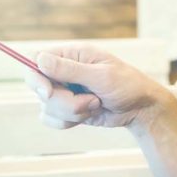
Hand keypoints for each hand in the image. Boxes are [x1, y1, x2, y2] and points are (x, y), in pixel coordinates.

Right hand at [25, 43, 171, 129]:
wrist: (140, 108)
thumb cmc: (127, 85)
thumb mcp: (101, 76)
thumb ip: (70, 70)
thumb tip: (40, 59)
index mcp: (72, 55)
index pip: (37, 60)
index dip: (37, 77)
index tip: (49, 92)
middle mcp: (64, 71)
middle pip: (39, 88)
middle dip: (63, 101)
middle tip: (90, 101)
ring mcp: (64, 90)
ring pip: (46, 106)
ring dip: (71, 112)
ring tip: (96, 105)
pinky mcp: (67, 108)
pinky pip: (51, 119)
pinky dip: (69, 122)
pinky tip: (89, 115)